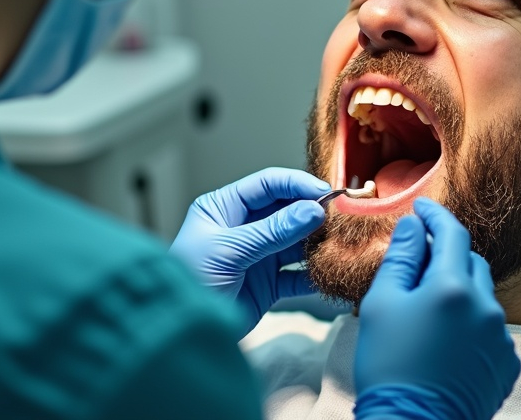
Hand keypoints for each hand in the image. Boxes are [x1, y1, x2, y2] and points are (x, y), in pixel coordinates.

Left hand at [169, 168, 327, 336]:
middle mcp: (242, 227)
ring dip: (317, 241)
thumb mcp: (229, 250)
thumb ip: (273, 231)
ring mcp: (257, 256)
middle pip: (286, 210)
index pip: (267, 185)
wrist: (179, 335)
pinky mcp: (268, 284)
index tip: (326, 192)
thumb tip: (314, 210)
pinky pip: (297, 274)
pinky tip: (330, 270)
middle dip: (313, 212)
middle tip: (341, 216)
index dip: (297, 185)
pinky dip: (314, 273)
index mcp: (223, 208)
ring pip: (296, 241)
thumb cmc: (190, 282)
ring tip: (341, 241)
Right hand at [354, 198, 519, 419]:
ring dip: (459, 292)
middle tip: (419, 261)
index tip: (422, 207)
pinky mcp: (506, 364)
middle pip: (470, 262)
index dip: (436, 215)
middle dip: (447, 255)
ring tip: (427, 311)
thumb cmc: (390, 367)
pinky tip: (445, 339)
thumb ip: (402, 257)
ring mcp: (500, 337)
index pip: (453, 233)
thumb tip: (415, 226)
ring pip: (481, 296)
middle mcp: (486, 307)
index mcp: (454, 287)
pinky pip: (490, 329)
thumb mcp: (381, 304)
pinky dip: (470, 323)